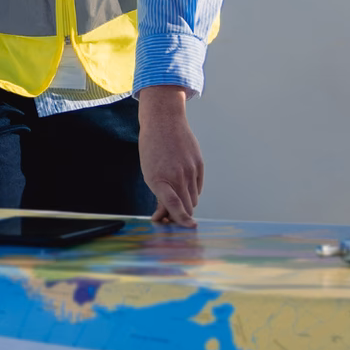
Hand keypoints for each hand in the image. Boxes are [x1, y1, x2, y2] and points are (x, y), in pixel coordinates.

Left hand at [138, 86, 202, 225]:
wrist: (164, 121)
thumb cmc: (152, 149)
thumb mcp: (149, 173)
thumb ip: (160, 195)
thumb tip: (164, 216)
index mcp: (160, 179)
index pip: (174, 205)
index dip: (181, 219)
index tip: (188, 227)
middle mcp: (178, 176)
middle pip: (187, 206)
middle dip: (181, 214)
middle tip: (171, 215)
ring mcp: (191, 170)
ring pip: (194, 198)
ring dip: (186, 203)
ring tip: (175, 195)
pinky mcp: (199, 164)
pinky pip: (198, 187)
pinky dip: (192, 191)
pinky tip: (183, 183)